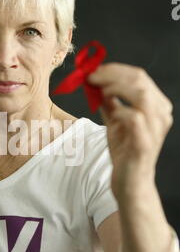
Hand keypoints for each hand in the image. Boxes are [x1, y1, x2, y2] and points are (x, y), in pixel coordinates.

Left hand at [88, 63, 172, 196]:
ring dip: (115, 87)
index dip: (114, 69)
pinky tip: (110, 113)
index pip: (139, 76)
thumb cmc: (125, 151)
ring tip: (99, 90)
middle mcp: (161, 114)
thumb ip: (109, 102)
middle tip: (90, 76)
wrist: (130, 182)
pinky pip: (134, 118)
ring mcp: (155, 128)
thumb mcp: (115, 121)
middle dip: (111, 74)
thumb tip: (96, 82)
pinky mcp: (145, 143)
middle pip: (140, 80)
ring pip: (141, 94)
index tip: (93, 70)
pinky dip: (119, 110)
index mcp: (156, 105)